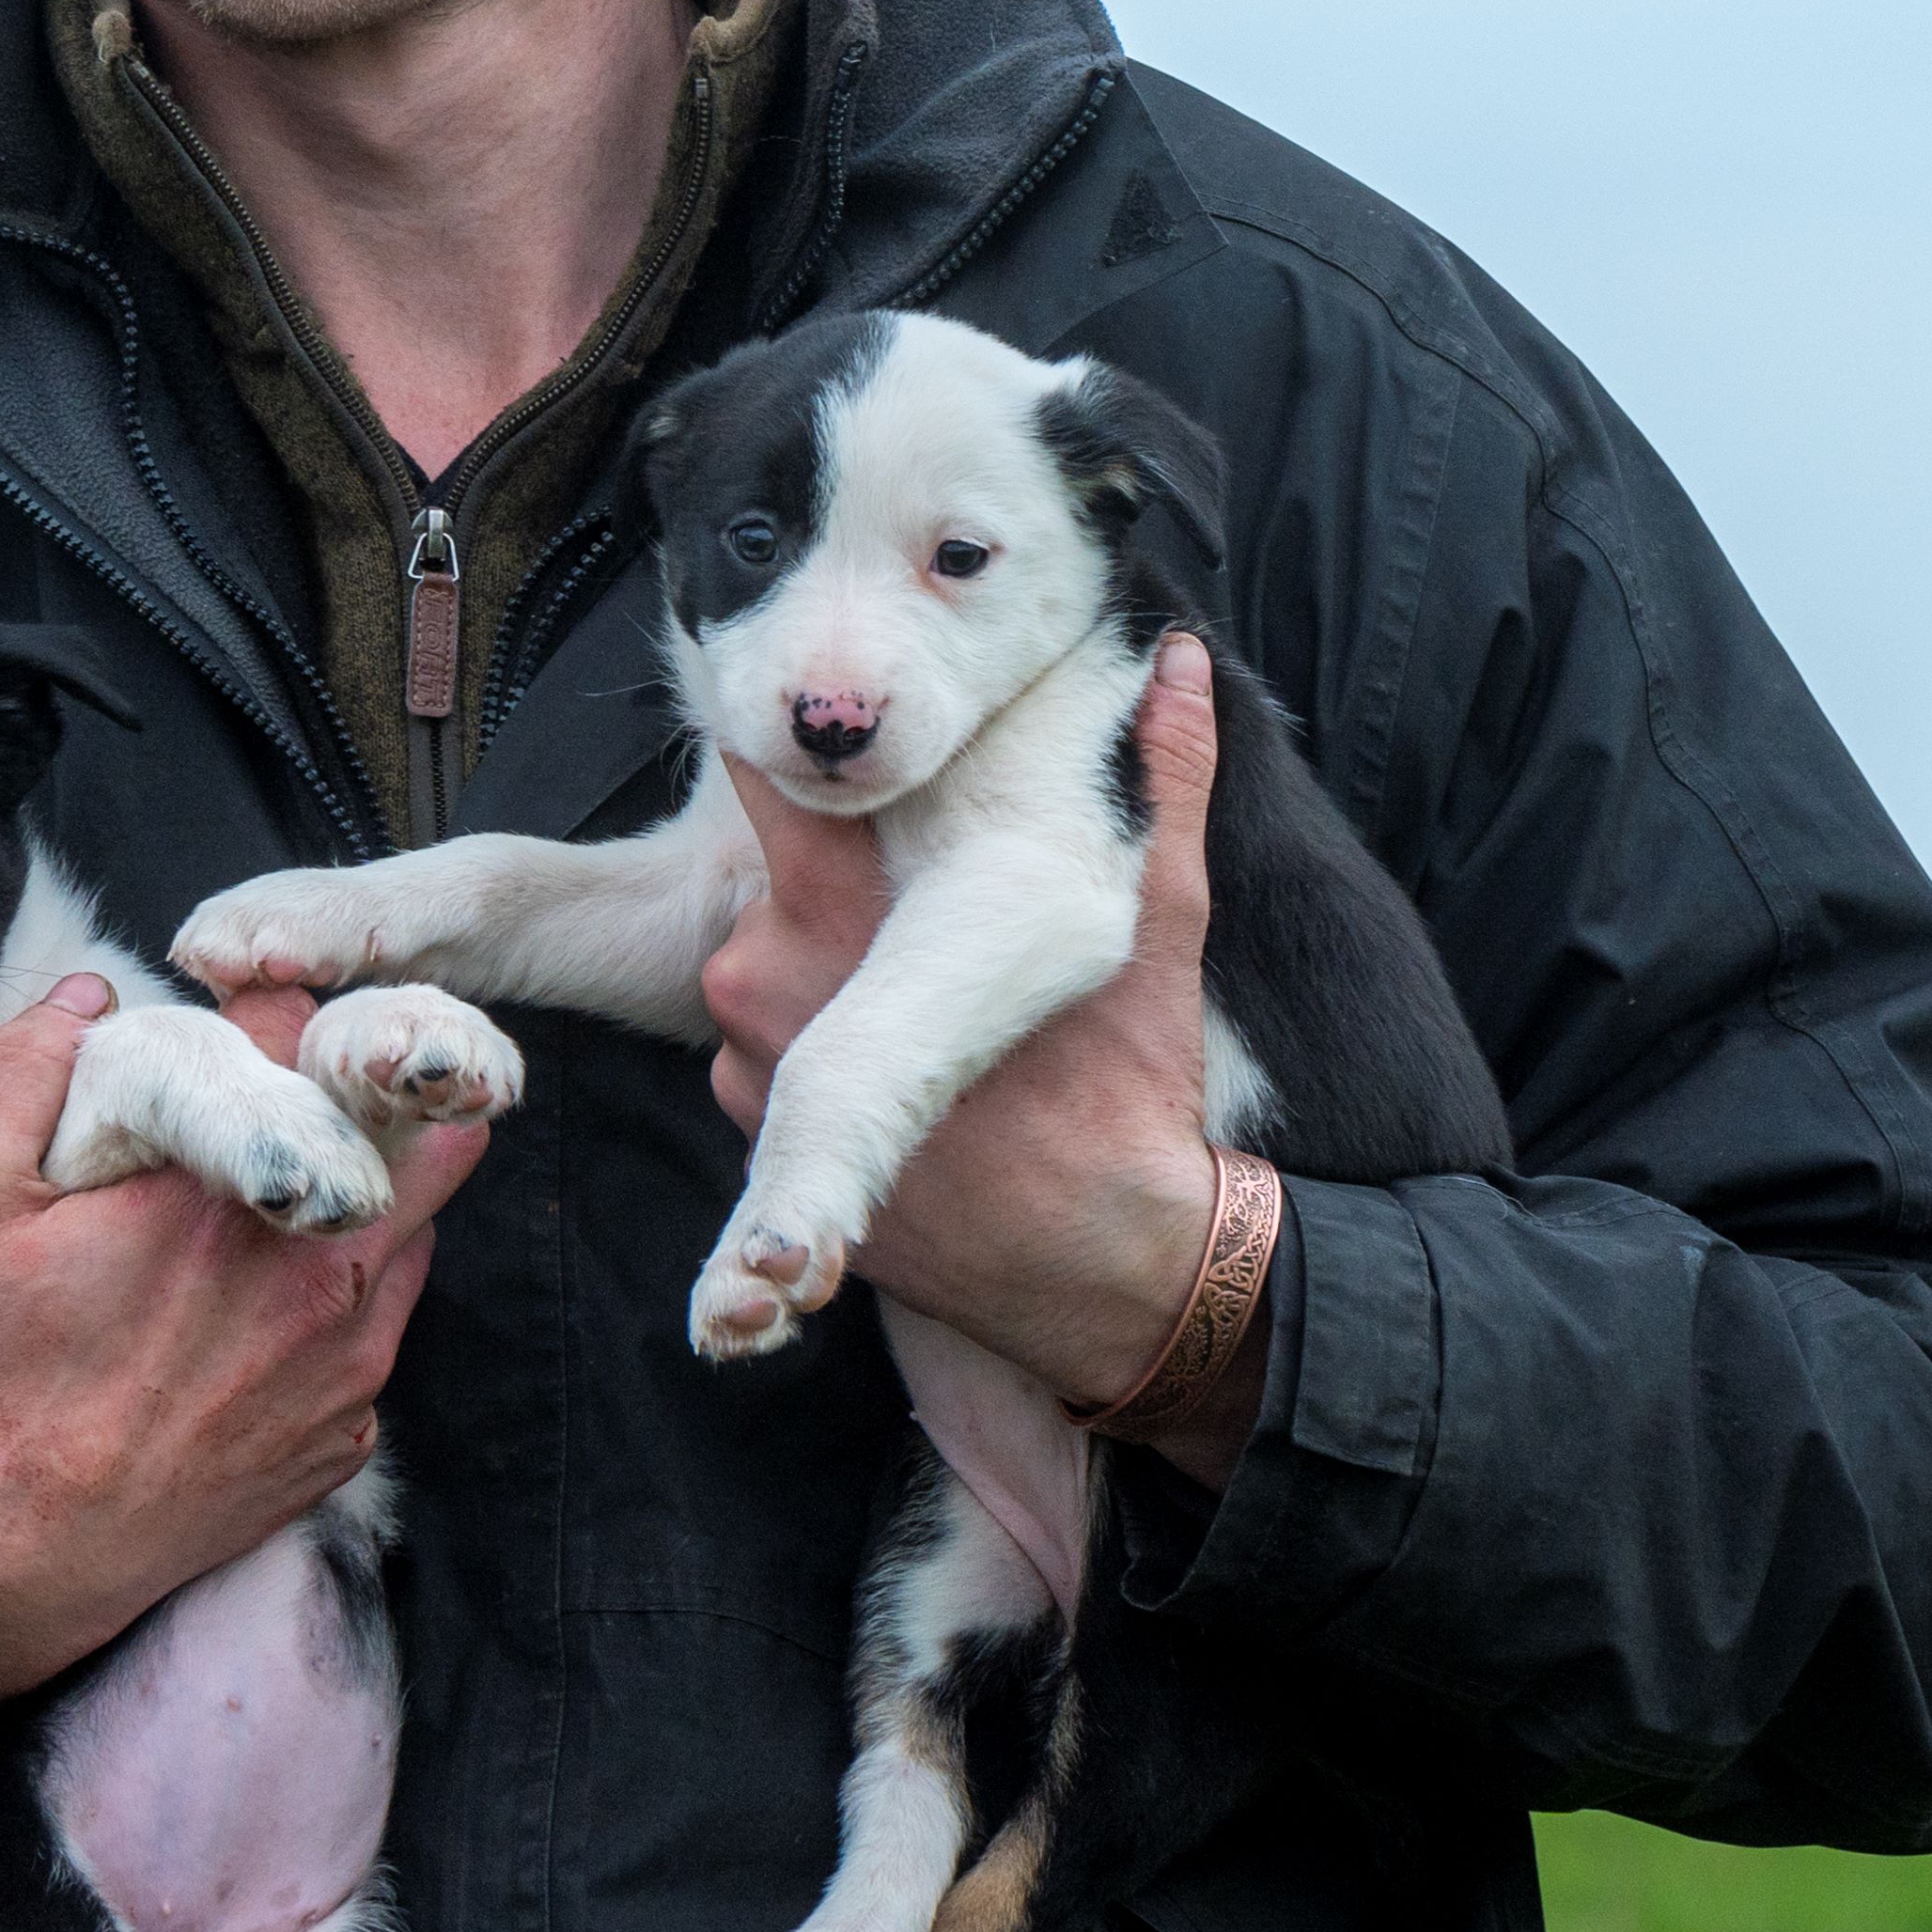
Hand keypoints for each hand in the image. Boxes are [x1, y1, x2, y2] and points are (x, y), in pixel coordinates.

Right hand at [0, 975, 487, 1770]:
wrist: (3, 1561)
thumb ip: (23, 1070)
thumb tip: (90, 998)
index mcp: (227, 1193)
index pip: (304, 1036)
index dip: (268, 1016)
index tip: (235, 1032)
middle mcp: (317, 1273)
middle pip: (418, 1127)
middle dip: (365, 1096)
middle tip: (294, 1103)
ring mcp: (348, 1364)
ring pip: (412, 1229)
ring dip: (359, 1197)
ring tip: (268, 1208)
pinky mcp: (348, 1433)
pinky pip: (380, 1330)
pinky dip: (342, 1301)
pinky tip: (256, 1315)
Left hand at [700, 633, 1262, 1485]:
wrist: (1106, 1271)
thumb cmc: (1128, 1094)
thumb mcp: (1159, 923)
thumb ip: (1164, 778)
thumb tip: (1181, 660)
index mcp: (841, 913)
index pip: (772, 786)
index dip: (800, 756)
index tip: (835, 743)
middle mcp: (767, 986)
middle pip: (770, 885)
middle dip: (836, 886)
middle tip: (922, 904)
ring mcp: (751, 1076)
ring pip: (765, 976)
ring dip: (823, 976)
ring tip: (924, 999)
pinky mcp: (762, 1152)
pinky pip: (763, 1067)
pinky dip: (816, 1058)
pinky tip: (908, 1073)